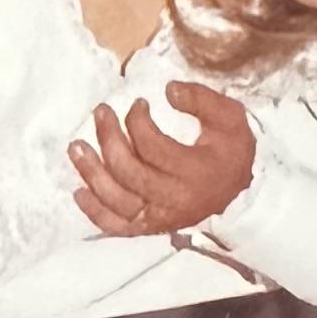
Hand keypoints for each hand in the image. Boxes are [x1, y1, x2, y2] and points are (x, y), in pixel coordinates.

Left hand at [70, 84, 255, 236]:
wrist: (240, 194)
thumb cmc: (231, 150)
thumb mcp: (229, 116)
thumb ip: (201, 99)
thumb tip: (168, 90)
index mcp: (194, 171)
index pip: (152, 147)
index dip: (138, 121)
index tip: (138, 103)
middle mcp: (174, 199)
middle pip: (129, 171)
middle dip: (108, 138)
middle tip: (101, 111)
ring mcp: (160, 217)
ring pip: (117, 200)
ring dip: (92, 172)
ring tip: (76, 146)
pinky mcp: (151, 227)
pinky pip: (117, 226)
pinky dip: (95, 211)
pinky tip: (80, 191)